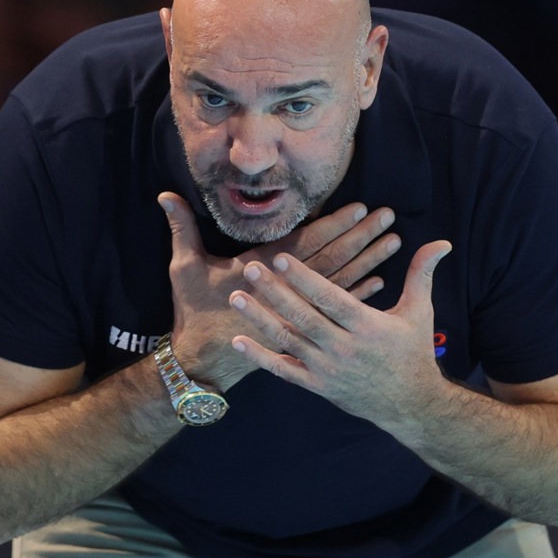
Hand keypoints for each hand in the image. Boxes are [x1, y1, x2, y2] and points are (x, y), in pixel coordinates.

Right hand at [157, 191, 401, 389]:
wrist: (202, 362)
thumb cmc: (195, 312)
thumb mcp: (184, 267)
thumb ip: (181, 228)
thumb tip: (164, 195)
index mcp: (263, 269)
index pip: (308, 242)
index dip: (336, 224)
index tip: (362, 208)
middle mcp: (287, 290)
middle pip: (333, 258)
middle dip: (361, 236)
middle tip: (388, 218)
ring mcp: (297, 311)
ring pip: (341, 281)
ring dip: (369, 260)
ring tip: (393, 243)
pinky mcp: (303, 327)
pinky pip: (337, 309)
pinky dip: (359, 293)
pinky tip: (380, 281)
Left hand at [227, 240, 451, 425]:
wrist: (413, 406)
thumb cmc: (413, 353)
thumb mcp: (419, 312)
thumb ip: (422, 274)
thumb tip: (441, 242)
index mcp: (367, 326)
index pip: (330, 298)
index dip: (305, 279)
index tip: (282, 259)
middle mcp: (344, 348)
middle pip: (303, 317)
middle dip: (274, 292)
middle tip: (250, 268)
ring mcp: (328, 369)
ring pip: (288, 341)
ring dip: (260, 319)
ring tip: (236, 297)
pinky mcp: (318, 386)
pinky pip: (284, 371)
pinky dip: (260, 357)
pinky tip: (238, 340)